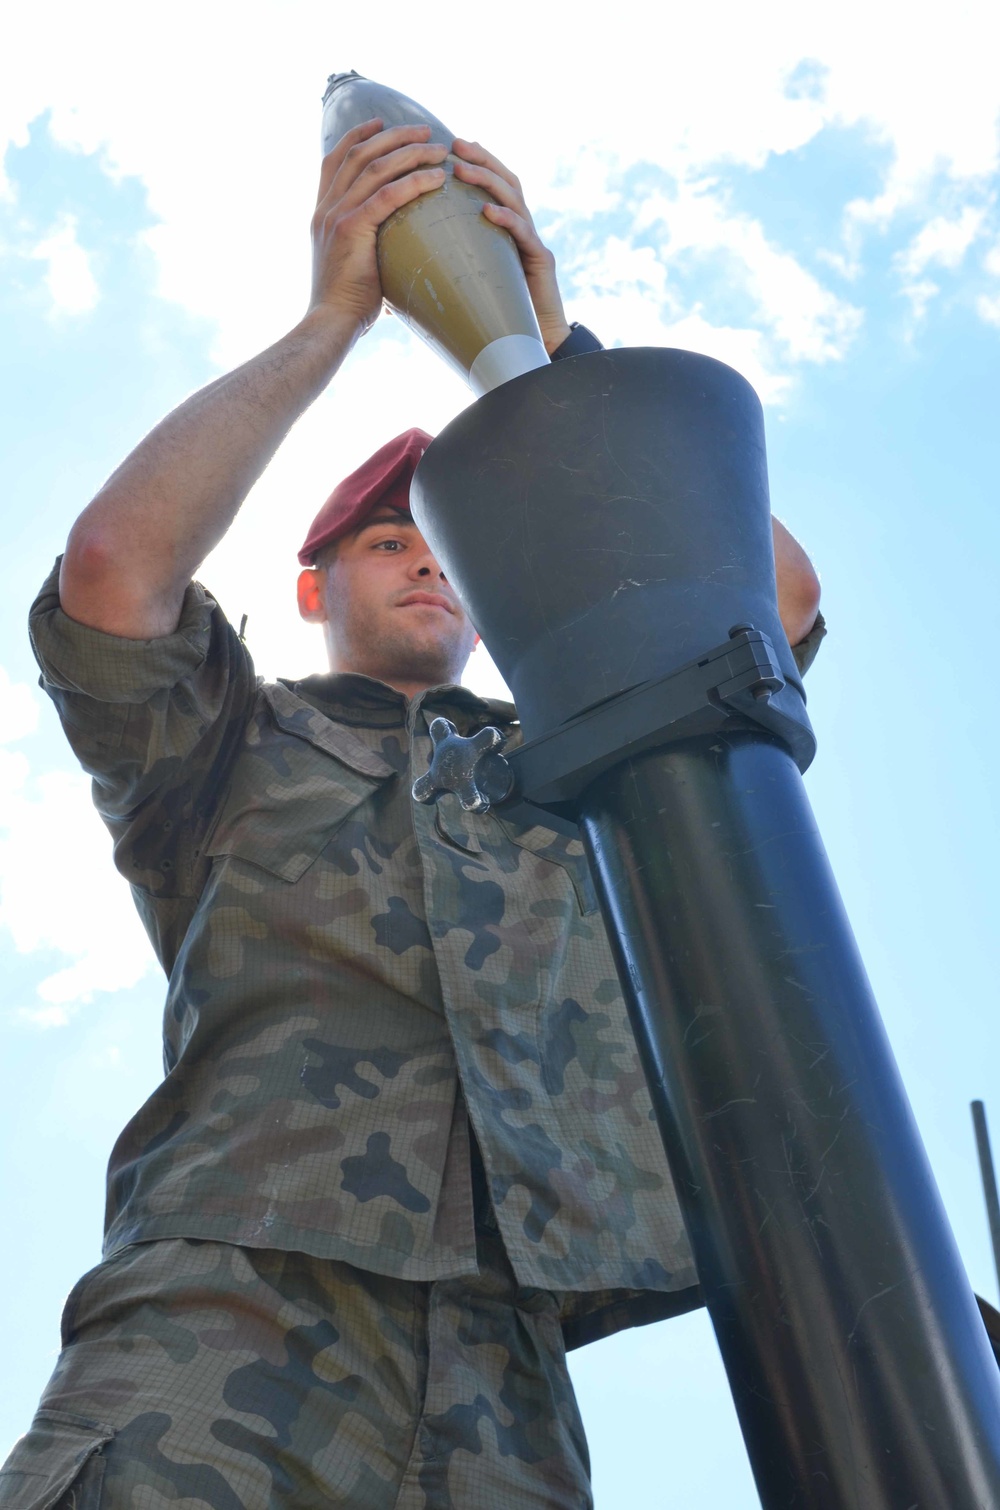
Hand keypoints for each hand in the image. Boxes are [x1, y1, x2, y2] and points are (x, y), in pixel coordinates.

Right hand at [308, 120, 449, 336]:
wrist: (330, 323)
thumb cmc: (346, 305)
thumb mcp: (352, 266)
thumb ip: (365, 246)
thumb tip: (392, 250)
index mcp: (322, 213)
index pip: (335, 160)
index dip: (358, 136)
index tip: (381, 121)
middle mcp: (326, 208)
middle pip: (359, 154)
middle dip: (393, 136)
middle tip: (424, 130)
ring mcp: (336, 216)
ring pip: (375, 167)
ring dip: (409, 152)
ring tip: (438, 148)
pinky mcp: (351, 228)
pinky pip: (388, 195)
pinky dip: (414, 182)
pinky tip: (437, 178)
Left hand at [451, 140, 571, 354]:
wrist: (530, 347)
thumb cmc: (493, 320)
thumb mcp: (463, 290)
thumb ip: (438, 277)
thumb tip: (392, 281)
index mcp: (500, 231)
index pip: (487, 186)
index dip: (469, 163)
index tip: (443, 148)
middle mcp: (519, 229)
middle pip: (504, 179)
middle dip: (480, 158)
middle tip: (453, 144)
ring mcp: (532, 242)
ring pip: (515, 198)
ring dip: (488, 180)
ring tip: (462, 171)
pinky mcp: (541, 261)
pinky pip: (524, 234)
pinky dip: (507, 219)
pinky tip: (487, 212)